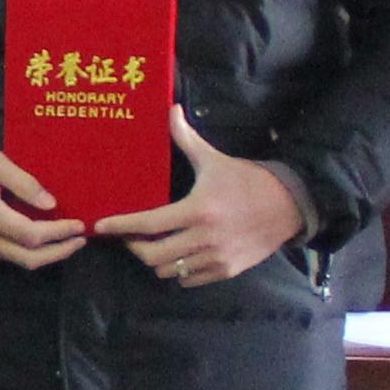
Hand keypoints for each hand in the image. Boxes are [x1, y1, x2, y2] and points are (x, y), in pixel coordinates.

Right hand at [0, 140, 85, 271]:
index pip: (31, 235)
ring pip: (17, 260)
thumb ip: (23, 182)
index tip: (78, 225)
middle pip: (28, 258)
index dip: (59, 233)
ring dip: (46, 254)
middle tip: (80, 240)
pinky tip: (40, 237)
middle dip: (59, 252)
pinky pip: (5, 255)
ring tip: (66, 240)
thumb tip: (50, 204)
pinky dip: (28, 250)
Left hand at [95, 116, 309, 286]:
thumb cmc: (247, 181)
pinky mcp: (227, 270)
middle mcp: (205, 238)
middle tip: (131, 236)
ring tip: (153, 244)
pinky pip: (189, 280)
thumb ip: (187, 139)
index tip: (100, 225)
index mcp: (198, 210)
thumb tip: (170, 109)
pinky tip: (178, 255)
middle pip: (153, 255)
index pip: (149, 224)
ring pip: (169, 271)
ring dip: (156, 259)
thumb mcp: (214, 160)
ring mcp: (216, 258)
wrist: (288, 206)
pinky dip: (178, 271)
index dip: (121, 226)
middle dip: (135, 247)